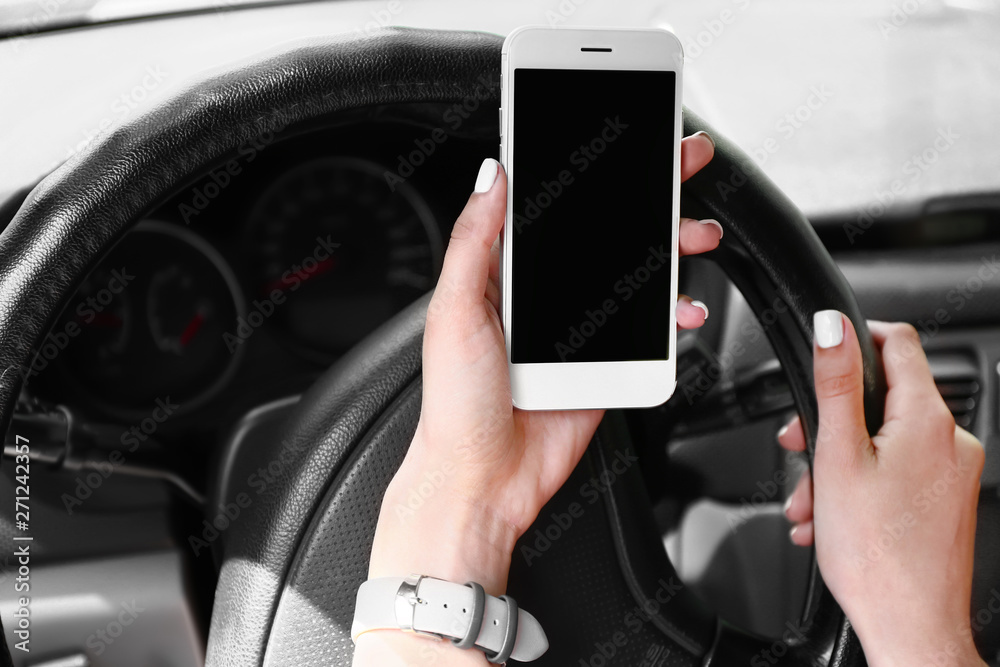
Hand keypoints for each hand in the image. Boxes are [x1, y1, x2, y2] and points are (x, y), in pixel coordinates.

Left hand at [353, 131, 719, 665]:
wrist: (482, 479)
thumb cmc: (456, 403)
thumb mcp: (454, 310)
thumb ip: (477, 241)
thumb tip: (494, 175)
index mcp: (503, 274)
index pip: (553, 207)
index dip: (590, 172)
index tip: (624, 139)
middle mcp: (544, 296)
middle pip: (604, 233)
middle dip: (648, 197)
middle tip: (683, 164)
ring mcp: (577, 329)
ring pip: (634, 275)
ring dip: (671, 248)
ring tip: (697, 234)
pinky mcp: (604, 362)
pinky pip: (646, 328)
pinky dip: (672, 313)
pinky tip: (682, 309)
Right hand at [778, 314, 984, 666]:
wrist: (910, 625)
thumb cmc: (877, 552)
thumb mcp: (838, 455)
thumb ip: (834, 383)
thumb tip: (832, 327)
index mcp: (928, 420)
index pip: (899, 343)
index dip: (857, 337)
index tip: (827, 350)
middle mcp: (951, 441)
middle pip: (883, 399)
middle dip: (831, 421)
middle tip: (800, 446)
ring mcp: (954, 473)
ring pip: (884, 440)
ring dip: (838, 462)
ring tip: (812, 500)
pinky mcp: (947, 501)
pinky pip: (898, 472)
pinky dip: (860, 484)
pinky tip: (832, 515)